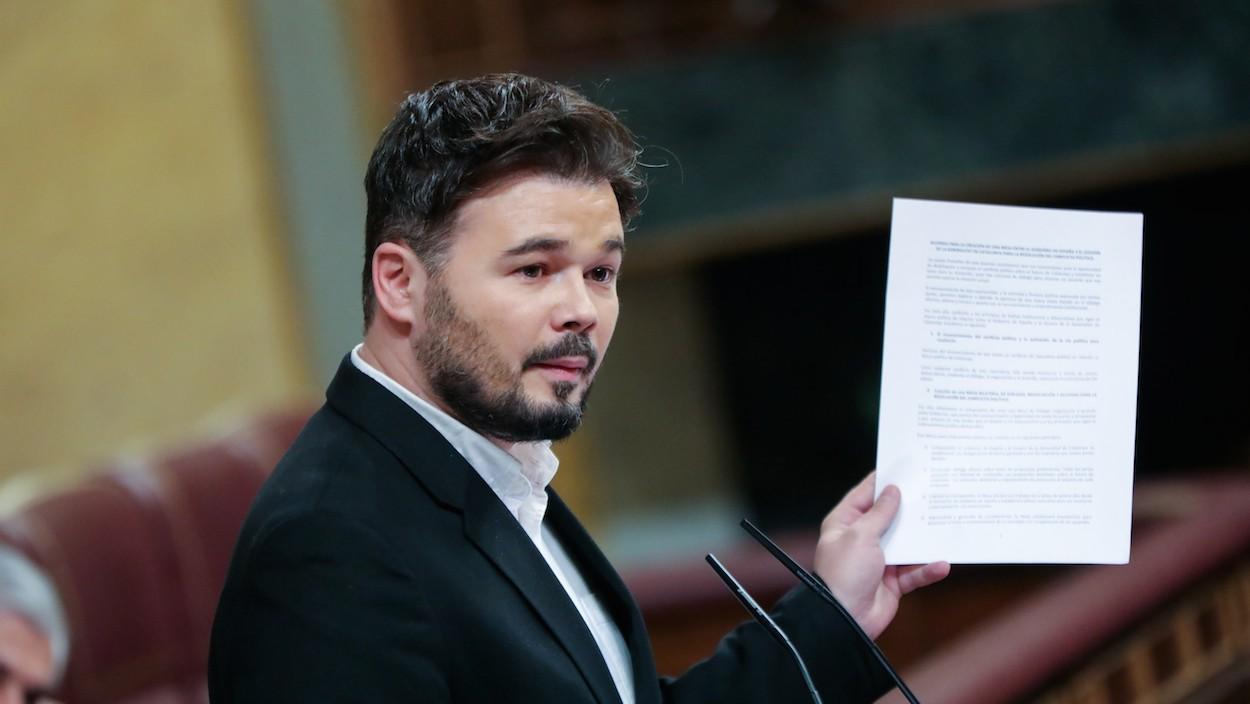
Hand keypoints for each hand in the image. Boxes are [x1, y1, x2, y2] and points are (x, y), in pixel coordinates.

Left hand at [812, 472, 949, 639]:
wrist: (844, 621)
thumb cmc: (843, 574)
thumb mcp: (861, 536)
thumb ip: (880, 514)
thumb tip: (893, 491)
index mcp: (845, 523)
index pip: (865, 494)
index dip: (883, 480)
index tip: (904, 466)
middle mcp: (861, 539)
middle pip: (890, 517)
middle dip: (911, 508)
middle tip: (934, 490)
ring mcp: (878, 560)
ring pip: (907, 543)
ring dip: (924, 538)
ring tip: (945, 523)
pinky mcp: (892, 581)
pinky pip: (914, 571)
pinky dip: (927, 568)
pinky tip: (942, 563)